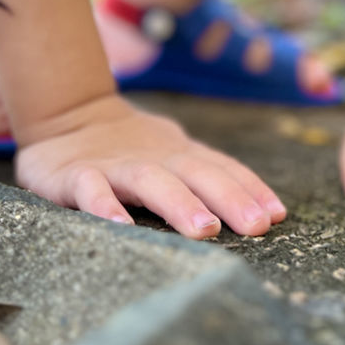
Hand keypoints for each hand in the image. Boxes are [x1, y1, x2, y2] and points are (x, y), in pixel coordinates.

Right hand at [15, 93, 286, 238]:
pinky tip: (119, 226)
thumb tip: (266, 211)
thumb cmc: (131, 147)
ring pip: (151, 180)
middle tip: (257, 227)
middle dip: (229, 197)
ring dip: (180, 202)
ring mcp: (115, 166)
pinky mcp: (75, 175)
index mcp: (180, 155)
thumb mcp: (173, 157)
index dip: (251, 189)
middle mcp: (155, 158)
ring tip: (204, 229)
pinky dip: (105, 205)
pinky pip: (91, 189)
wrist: (67, 115)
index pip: (222, 169)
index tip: (277, 216)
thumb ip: (209, 177)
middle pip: (197, 173)